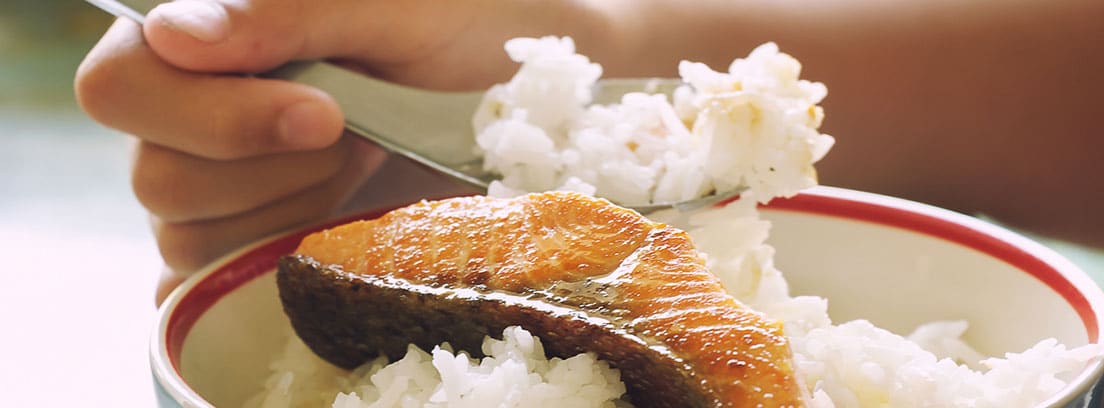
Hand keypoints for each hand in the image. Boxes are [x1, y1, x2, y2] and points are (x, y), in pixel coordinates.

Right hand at [75, 0, 614, 302]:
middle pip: (154, 176)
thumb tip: (171, 36)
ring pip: (189, 235)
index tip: (325, 112)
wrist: (525, 91)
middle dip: (272, 167)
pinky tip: (334, 225)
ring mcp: (222, 184)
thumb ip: (281, 14)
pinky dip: (271, 264)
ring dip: (293, 208)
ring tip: (362, 164)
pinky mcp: (256, 240)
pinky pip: (214, 282)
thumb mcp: (389, 7)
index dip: (211, 113)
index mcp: (207, 40)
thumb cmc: (464, 25)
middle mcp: (194, 113)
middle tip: (357, 134)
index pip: (120, 85)